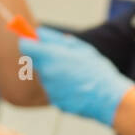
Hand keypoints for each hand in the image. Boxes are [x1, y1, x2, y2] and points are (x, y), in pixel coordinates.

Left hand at [18, 28, 134, 125]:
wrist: (109, 99)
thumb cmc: (97, 70)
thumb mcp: (80, 48)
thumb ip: (56, 40)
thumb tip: (39, 33)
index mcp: (52, 56)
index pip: (25, 46)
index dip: (29, 42)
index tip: (34, 41)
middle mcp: (46, 73)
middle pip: (35, 62)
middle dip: (44, 58)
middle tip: (63, 58)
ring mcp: (49, 89)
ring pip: (45, 76)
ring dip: (54, 73)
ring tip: (75, 75)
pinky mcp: (54, 101)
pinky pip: (53, 89)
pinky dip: (61, 86)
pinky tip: (77, 87)